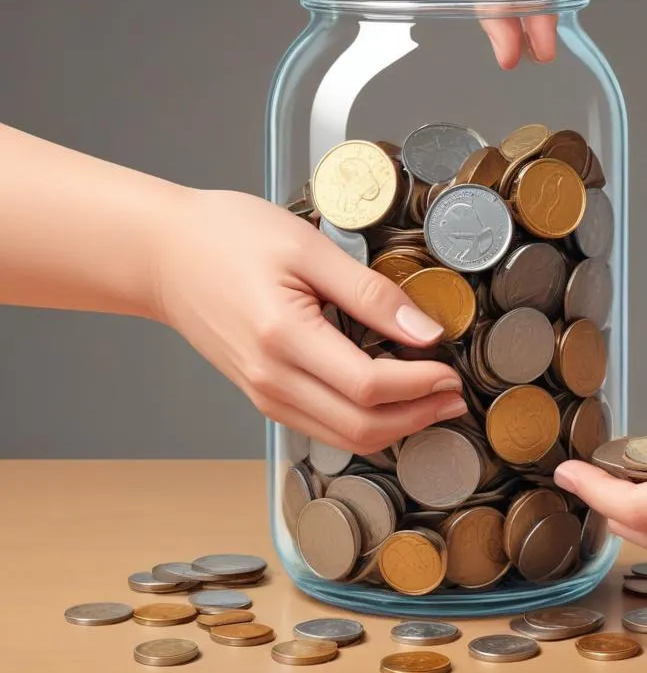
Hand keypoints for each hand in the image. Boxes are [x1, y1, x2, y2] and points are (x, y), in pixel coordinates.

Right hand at [152, 188, 466, 453]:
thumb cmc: (228, 237)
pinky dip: (362, 421)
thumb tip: (425, 330)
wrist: (164, 254)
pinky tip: (389, 399)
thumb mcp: (308, 248)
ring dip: (395, 426)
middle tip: (455, 395)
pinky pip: (320, 425)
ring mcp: (262, 393)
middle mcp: (270, 379)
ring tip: (432, 400)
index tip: (451, 369)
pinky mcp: (261, 393)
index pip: (368, 386)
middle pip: (359, 426)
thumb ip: (369, 292)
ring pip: (341, 436)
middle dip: (417, 416)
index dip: (420, 385)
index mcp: (283, 338)